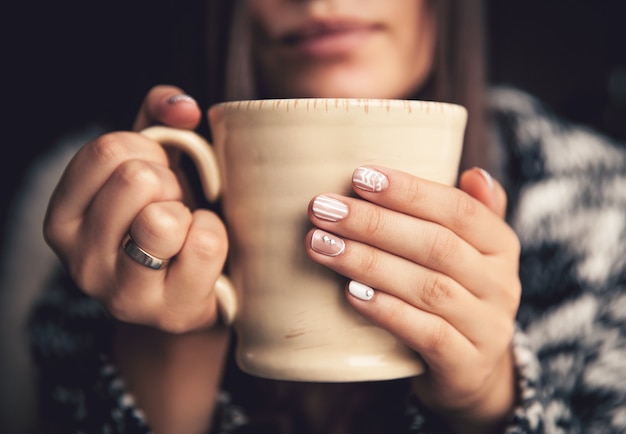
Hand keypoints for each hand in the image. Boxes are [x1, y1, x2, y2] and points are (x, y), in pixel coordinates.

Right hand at [44, 85, 228, 332]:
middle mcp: (79, 260)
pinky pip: (205, 243)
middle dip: (169, 182)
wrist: (189, 291)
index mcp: (64, 216)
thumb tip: (182, 106)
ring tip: (185, 229)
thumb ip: (159, 120)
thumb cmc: (169, 218)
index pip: (107, 151)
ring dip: (187, 212)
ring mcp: (120, 293)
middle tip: (174, 205)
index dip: (147, 150)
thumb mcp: (154, 166)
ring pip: (161, 219)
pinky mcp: (168, 311)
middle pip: (135, 180)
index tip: (156, 172)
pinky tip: (203, 252)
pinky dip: (216, 234)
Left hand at [306, 166, 519, 432]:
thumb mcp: (467, 253)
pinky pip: (428, 334)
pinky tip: (351, 294)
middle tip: (323, 209)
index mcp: (500, 246)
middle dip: (374, 224)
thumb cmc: (455, 295)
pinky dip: (388, 311)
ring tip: (322, 246)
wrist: (472, 371)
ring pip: (427, 288)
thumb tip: (473, 172)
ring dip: (369, 263)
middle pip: (437, 246)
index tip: (359, 176)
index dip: (409, 191)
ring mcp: (487, 328)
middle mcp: (500, 284)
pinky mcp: (466, 365)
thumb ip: (465, 214)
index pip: (459, 210)